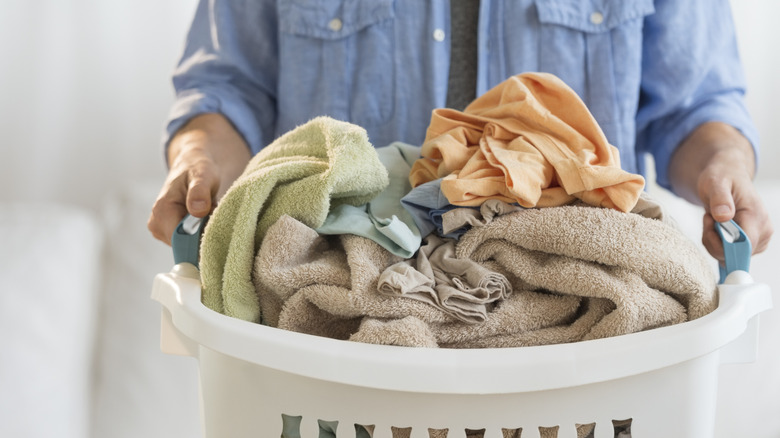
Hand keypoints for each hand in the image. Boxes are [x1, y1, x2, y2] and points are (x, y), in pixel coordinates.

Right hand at [147, 113, 251, 244]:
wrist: (193, 165)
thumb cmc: (198, 167)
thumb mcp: (202, 174)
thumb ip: (199, 191)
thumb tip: (198, 210)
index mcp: (161, 211)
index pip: (181, 241)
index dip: (201, 241)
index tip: (219, 232)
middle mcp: (157, 224)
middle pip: (185, 246)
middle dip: (204, 237)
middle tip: (217, 217)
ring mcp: (163, 231)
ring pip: (189, 246)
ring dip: (204, 235)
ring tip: (211, 214)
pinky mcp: (171, 234)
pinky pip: (190, 243)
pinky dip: (202, 234)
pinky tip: (207, 219)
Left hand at [669, 122, 772, 260]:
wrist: (727, 175)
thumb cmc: (722, 177)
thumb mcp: (715, 183)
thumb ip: (720, 199)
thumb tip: (724, 217)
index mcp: (757, 216)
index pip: (745, 246)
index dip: (723, 245)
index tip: (709, 224)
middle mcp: (763, 230)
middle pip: (735, 254)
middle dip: (714, 241)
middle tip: (708, 218)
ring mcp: (759, 238)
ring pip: (730, 256)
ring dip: (714, 241)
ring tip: (712, 219)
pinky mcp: (751, 242)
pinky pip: (729, 253)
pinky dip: (717, 243)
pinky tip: (716, 226)